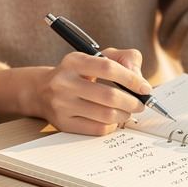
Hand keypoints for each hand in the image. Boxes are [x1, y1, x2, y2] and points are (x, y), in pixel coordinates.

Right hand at [0, 47, 151, 135]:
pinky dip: (112, 126)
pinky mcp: (63, 123)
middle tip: (140, 104)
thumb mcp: (97, 57)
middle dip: (132, 102)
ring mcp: (61, 104)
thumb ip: (123, 58)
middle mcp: (64, 82)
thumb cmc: (78, 73)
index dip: (132, 79)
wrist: (42, 91)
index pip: (108, 68)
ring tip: (127, 111)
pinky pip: (98, 129)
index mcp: (73, 61)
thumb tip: (139, 79)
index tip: (145, 88)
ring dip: (124, 115)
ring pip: (106, 115)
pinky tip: (112, 119)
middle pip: (109, 96)